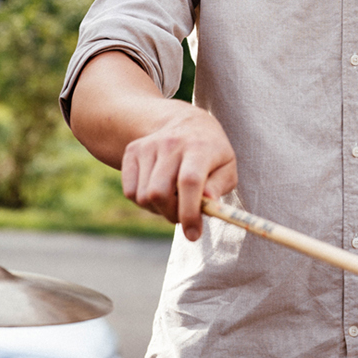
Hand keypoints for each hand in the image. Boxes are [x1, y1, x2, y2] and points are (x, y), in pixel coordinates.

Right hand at [121, 105, 236, 240]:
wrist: (186, 123)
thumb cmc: (212, 153)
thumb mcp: (227, 167)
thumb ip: (219, 186)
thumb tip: (207, 204)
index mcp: (200, 147)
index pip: (190, 182)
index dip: (190, 212)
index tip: (194, 234)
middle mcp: (172, 143)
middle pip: (160, 193)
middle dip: (172, 214)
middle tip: (184, 216)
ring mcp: (148, 146)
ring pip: (143, 196)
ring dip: (158, 209)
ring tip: (174, 200)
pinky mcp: (132, 151)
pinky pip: (130, 192)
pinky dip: (143, 202)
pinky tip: (159, 191)